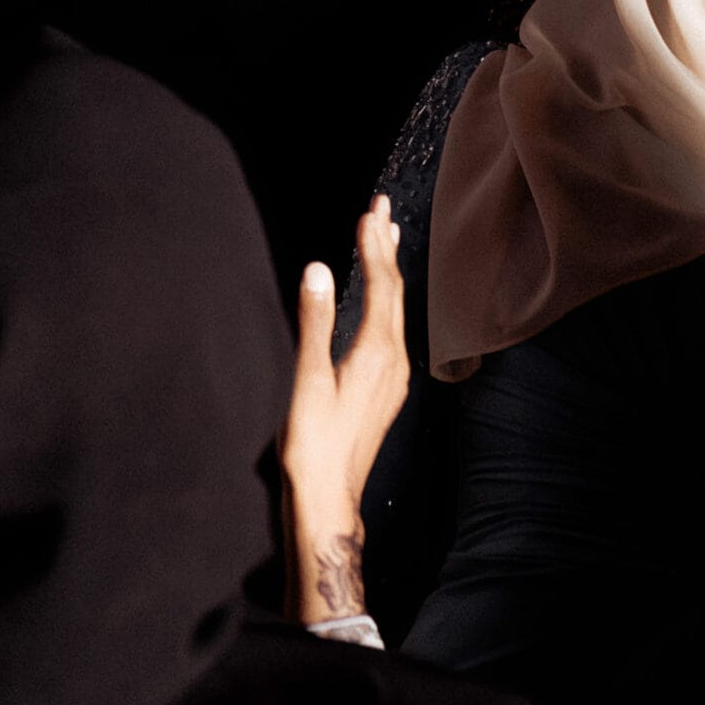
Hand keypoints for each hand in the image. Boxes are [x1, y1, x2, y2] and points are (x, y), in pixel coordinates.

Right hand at [280, 197, 405, 563]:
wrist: (329, 496)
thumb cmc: (314, 442)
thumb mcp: (308, 379)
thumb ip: (314, 321)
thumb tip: (317, 269)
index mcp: (376, 353)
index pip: (380, 286)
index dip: (373, 246)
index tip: (368, 212)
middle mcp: (394, 361)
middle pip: (394, 293)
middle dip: (386, 248)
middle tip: (381, 209)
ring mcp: (393, 377)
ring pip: (395, 311)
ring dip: (388, 272)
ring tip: (384, 240)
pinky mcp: (385, 389)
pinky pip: (391, 330)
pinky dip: (384, 300)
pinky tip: (378, 300)